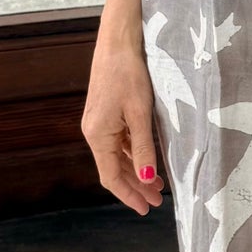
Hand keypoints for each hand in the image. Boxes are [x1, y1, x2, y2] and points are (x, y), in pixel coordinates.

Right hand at [82, 33, 165, 215]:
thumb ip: (144, 147)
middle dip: (135, 186)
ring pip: (117, 156)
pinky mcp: (106, 113)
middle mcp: (94, 132)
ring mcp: (99, 122)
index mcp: (97, 135)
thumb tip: (148, 178)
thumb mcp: (140, 114)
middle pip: (113, 168)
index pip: (111, 176)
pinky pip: (119, 141)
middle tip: (157, 201)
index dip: (128, 195)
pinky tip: (148, 159)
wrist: (118, 42)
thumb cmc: (128, 74)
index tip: (146, 209)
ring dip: (136, 170)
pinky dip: (133, 154)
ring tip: (157, 184)